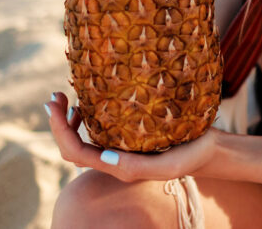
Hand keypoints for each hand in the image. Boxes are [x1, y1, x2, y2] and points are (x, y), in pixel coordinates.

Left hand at [44, 91, 217, 182]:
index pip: (76, 152)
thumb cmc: (189, 156)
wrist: (207, 150)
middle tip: (54, 96)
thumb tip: (101, 156)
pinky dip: (87, 113)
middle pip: (72, 145)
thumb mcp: (167, 166)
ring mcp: (117, 147)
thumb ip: (135, 166)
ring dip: (67, 118)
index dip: (60, 131)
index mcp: (116, 166)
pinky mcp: (127, 134)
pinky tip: (89, 100)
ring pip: (80, 137)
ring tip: (65, 96)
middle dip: (57, 122)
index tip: (57, 105)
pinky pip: (97, 127)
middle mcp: (112, 158)